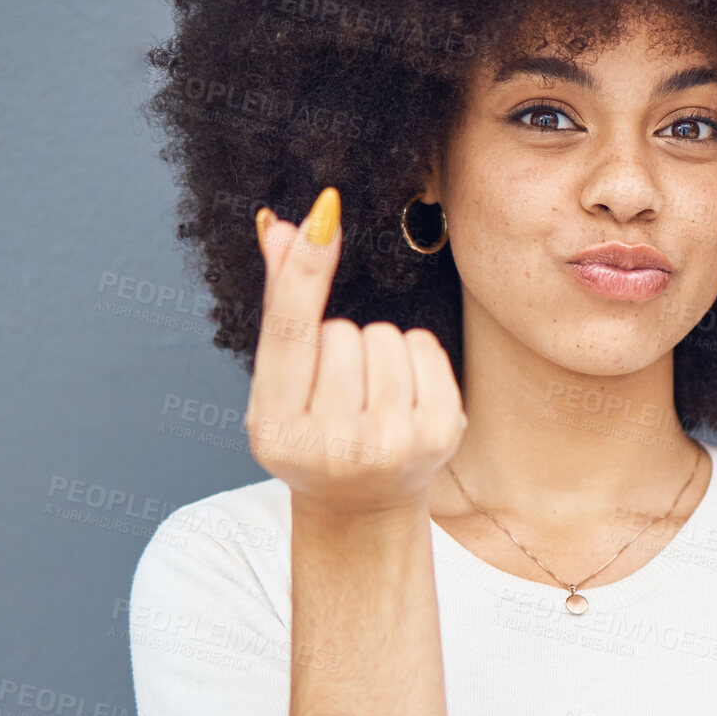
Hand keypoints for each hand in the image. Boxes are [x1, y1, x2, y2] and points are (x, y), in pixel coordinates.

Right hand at [243, 187, 466, 518]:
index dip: (305, 270)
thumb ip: (281, 307)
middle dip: (339, 344)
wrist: (360, 504)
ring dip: (377, 350)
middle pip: (342, 331)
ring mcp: (391, 445)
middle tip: (338, 391)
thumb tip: (282, 225)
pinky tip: (403, 395)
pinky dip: (414, 357)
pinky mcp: (439, 435)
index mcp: (276, 432)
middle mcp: (332, 446)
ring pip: (385, 336)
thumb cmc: (311, 432)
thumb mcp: (279, 385)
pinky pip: (424, 346)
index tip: (326, 211)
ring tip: (369, 396)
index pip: (291, 333)